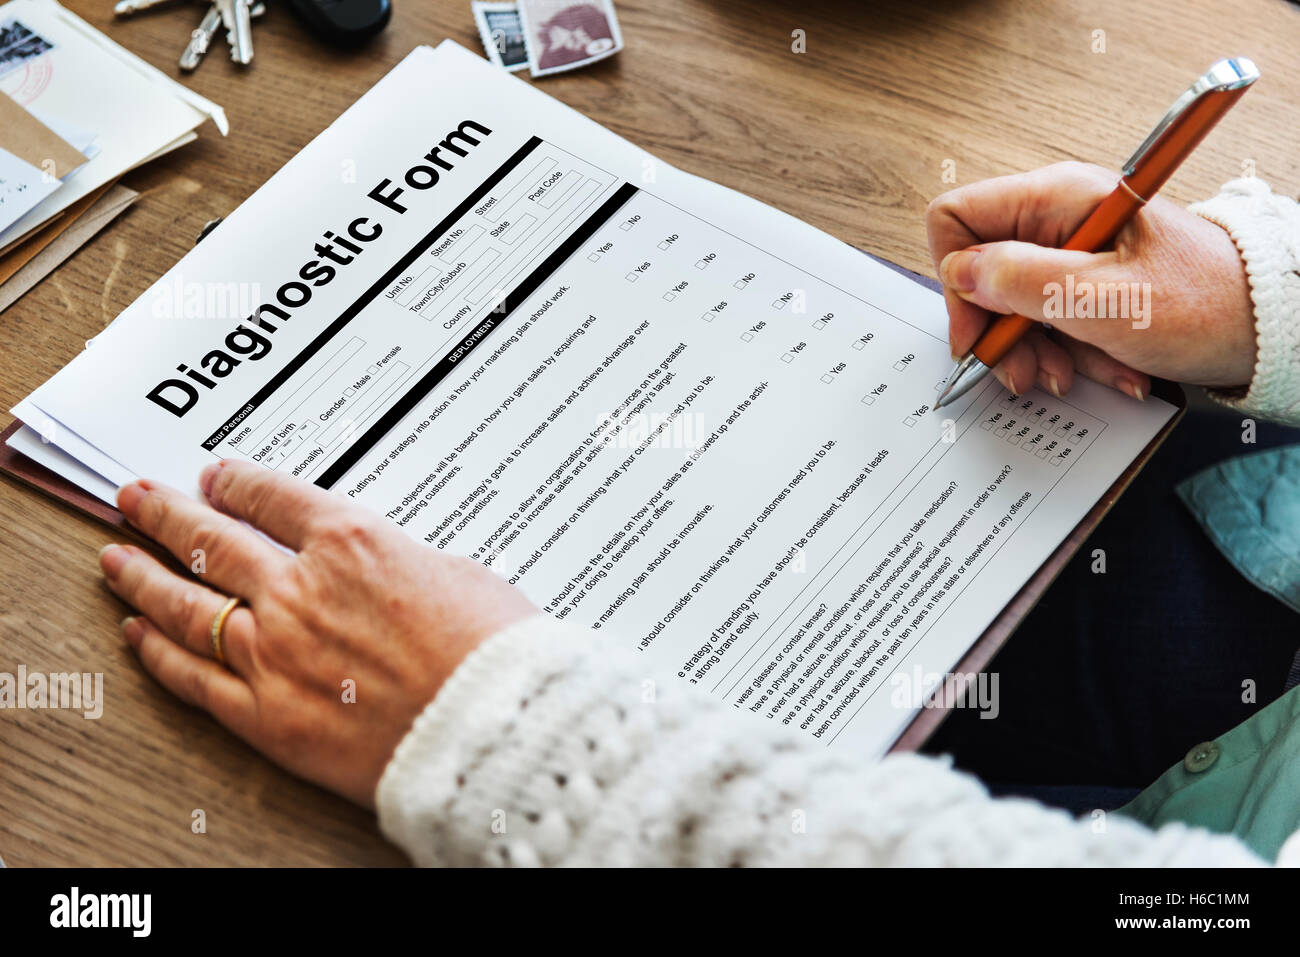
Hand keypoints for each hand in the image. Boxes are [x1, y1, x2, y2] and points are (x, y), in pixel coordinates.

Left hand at [98, 461, 535, 807]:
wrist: (494, 727)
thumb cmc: (492, 651)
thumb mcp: (455, 571)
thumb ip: (396, 561)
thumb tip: (374, 565)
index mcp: (351, 542)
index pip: (271, 497)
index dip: (236, 482)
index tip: (216, 477)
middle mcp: (299, 590)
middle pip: (212, 540)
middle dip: (167, 514)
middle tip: (136, 499)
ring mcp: (275, 653)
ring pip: (187, 604)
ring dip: (144, 576)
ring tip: (116, 560)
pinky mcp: (267, 716)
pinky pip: (196, 678)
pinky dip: (160, 653)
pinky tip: (138, 634)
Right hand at [926, 161, 1257, 397]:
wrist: (1269, 325)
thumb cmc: (1206, 303)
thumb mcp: (1105, 300)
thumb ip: (1024, 282)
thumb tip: (962, 274)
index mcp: (1057, 199)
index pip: (957, 219)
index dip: (957, 280)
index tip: (979, 332)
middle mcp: (1057, 218)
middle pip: (983, 273)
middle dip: (1002, 333)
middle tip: (1028, 371)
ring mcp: (1072, 251)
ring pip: (1014, 306)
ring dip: (1040, 352)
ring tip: (1078, 374)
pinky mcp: (1087, 282)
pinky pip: (1051, 321)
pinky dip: (1072, 353)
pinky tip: (1107, 368)